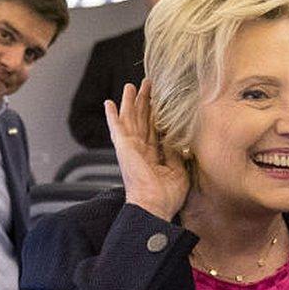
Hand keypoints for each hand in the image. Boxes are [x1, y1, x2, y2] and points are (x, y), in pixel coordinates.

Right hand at [105, 80, 189, 219]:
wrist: (154, 205)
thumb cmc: (167, 196)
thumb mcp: (179, 171)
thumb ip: (177, 153)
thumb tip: (180, 138)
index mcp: (153, 156)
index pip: (155, 130)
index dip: (157, 115)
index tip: (161, 100)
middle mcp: (140, 150)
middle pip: (142, 120)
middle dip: (144, 101)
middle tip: (147, 84)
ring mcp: (130, 148)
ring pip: (130, 119)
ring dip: (131, 102)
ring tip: (131, 85)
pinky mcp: (123, 147)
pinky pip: (116, 128)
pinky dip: (112, 115)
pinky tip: (108, 103)